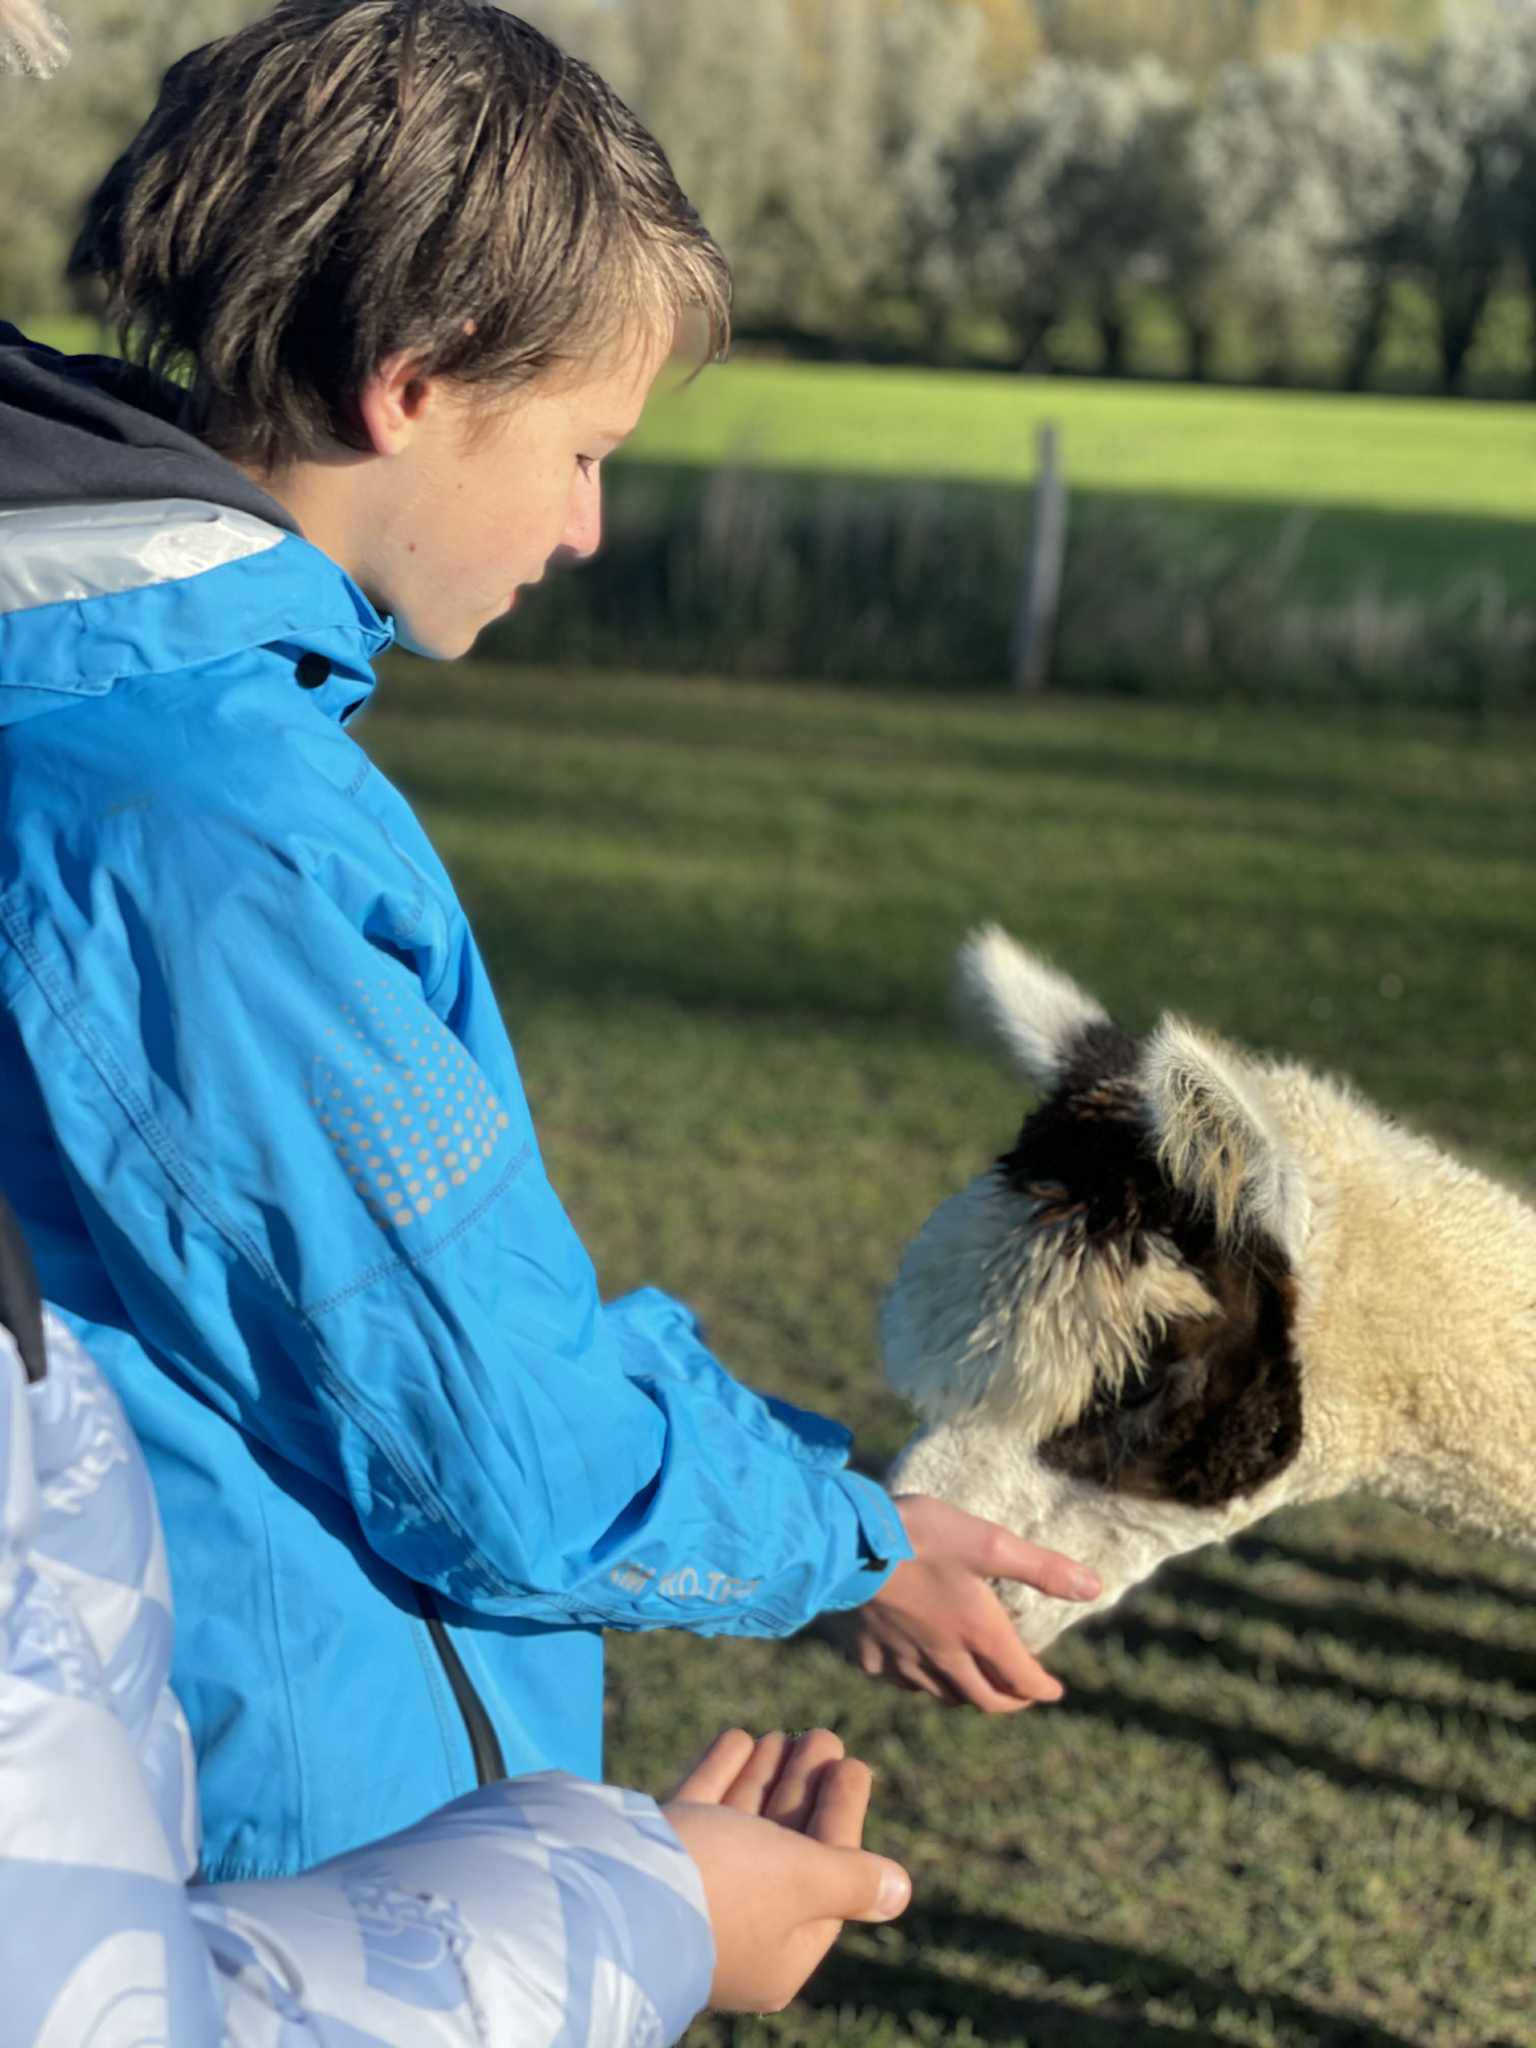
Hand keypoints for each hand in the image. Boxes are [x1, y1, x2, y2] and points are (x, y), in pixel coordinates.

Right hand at [662, 1727, 909, 2013]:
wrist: (611, 1892)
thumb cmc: (725, 1890)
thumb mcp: (804, 1881)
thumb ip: (852, 1877)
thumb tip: (900, 1890)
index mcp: (780, 1952)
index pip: (827, 1874)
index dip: (842, 1814)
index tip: (852, 1764)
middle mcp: (737, 1927)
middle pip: (784, 1846)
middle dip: (804, 1788)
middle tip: (822, 1734)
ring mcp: (693, 1893)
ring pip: (741, 1827)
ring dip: (766, 1776)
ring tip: (782, 1732)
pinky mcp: (655, 1859)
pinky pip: (699, 1812)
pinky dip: (722, 1773)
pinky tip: (739, 1737)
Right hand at [845, 1494, 1099, 1710]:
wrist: (843, 1544)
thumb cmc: (920, 1536)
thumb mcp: (989, 1542)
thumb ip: (1042, 1568)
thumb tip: (1095, 1588)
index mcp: (977, 1632)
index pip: (1021, 1678)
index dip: (1042, 1688)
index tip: (1054, 1690)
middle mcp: (944, 1657)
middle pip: (984, 1698)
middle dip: (1009, 1701)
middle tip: (1020, 1694)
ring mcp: (904, 1660)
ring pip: (943, 1694)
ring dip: (966, 1694)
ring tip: (975, 1682)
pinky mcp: (870, 1655)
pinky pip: (900, 1681)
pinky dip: (917, 1681)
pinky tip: (915, 1666)